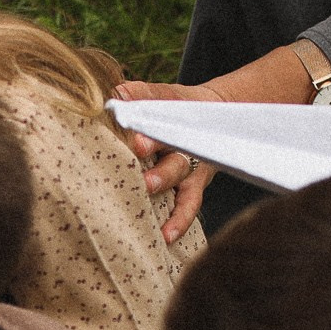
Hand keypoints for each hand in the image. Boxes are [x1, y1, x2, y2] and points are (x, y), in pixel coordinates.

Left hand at [113, 79, 221, 238]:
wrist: (215, 117)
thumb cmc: (175, 107)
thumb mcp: (161, 95)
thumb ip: (138, 93)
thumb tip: (115, 93)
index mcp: (172, 115)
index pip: (159, 112)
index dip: (147, 122)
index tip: (133, 132)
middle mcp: (183, 140)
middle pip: (171, 144)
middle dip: (156, 151)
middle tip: (139, 149)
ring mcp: (190, 165)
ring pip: (179, 174)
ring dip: (163, 181)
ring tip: (149, 190)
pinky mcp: (194, 187)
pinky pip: (188, 206)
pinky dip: (179, 221)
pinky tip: (166, 236)